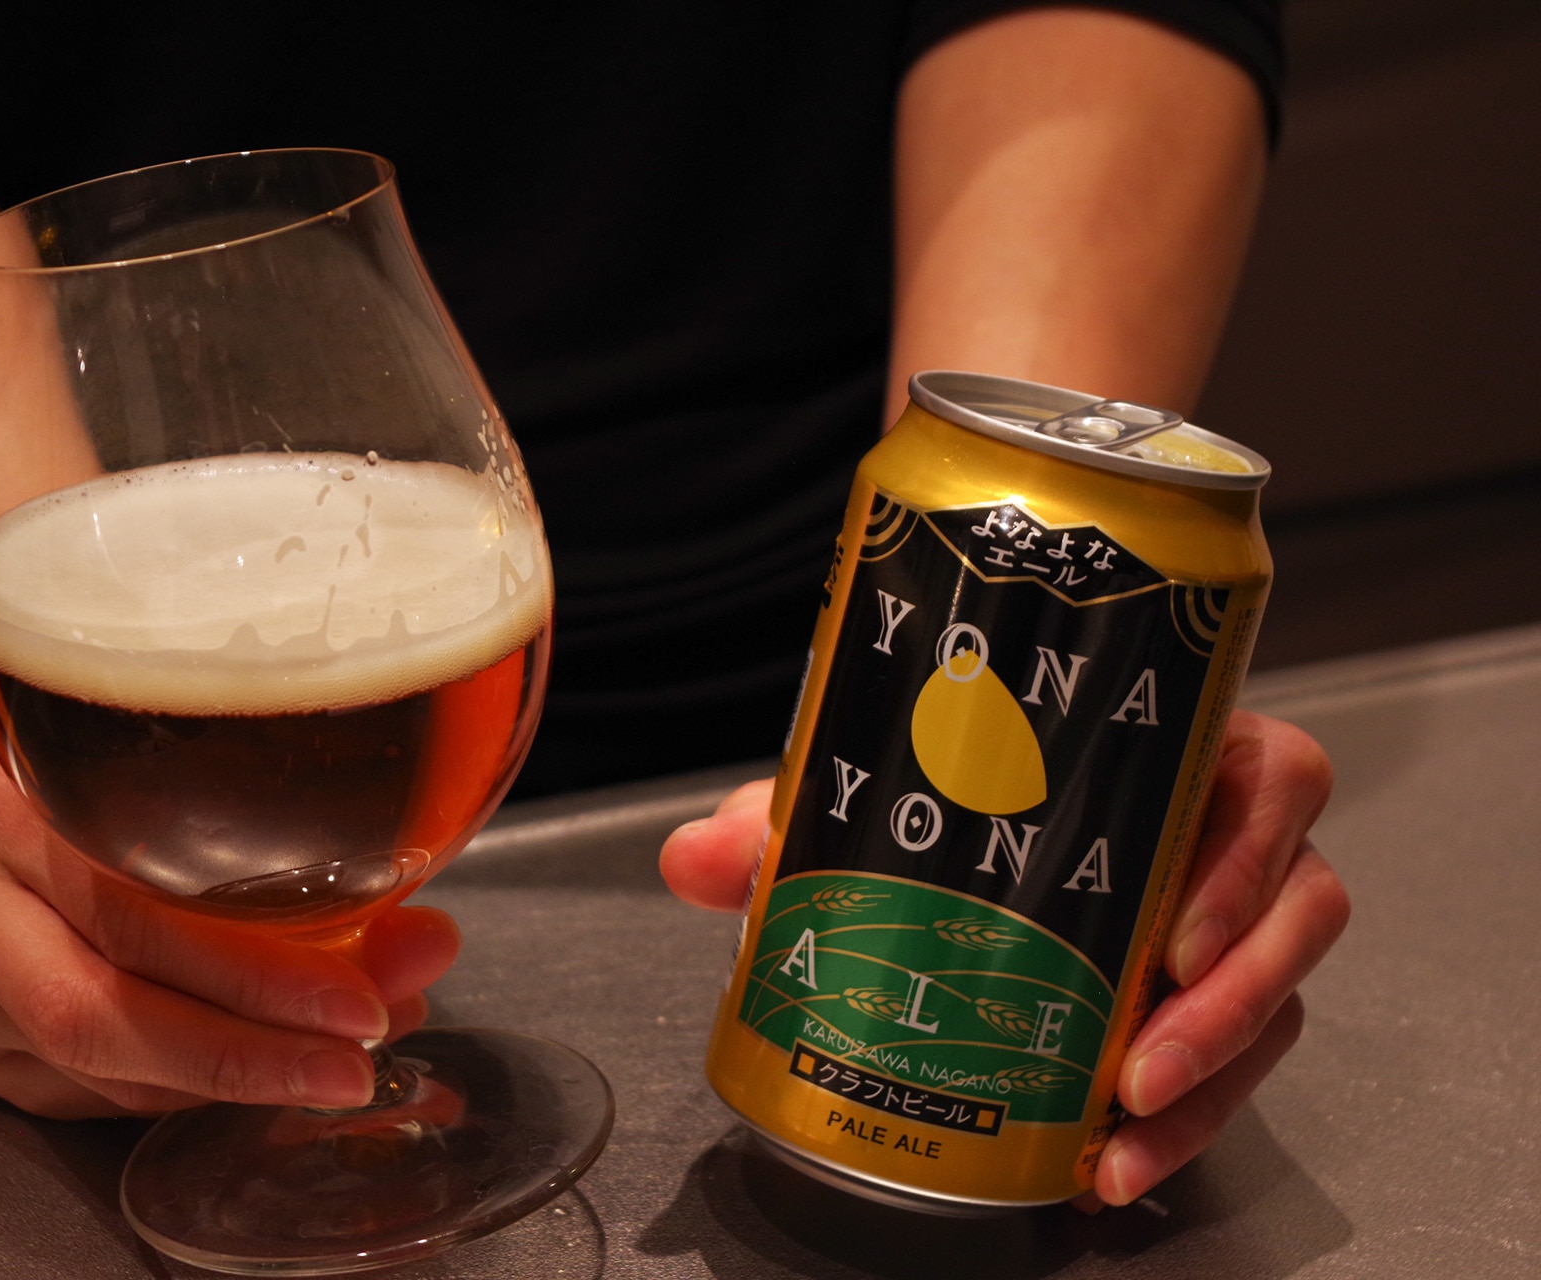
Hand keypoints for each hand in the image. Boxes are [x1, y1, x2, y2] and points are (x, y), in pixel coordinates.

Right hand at [0, 749, 459, 1118]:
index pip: (129, 905)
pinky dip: (178, 1087)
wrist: (37, 777)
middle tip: (349, 1064)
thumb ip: (327, 876)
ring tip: (325, 1064)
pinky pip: (81, 1090)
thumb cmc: (147, 778)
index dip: (254, 973)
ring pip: (90, 1060)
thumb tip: (428, 947)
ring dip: (222, 1075)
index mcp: (14, 788)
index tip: (360, 1005)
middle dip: (243, 1051)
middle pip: (97, 1005)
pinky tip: (249, 1066)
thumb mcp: (225, 801)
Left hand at [658, 709, 1347, 1207]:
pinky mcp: (1211, 1011)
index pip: (1272, 778)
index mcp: (1167, 761)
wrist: (943, 867)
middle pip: (1300, 908)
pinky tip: (1114, 1167)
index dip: (1250, 853)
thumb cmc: (939, 810)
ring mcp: (1228, 932)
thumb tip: (697, 858)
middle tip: (1140, 1063)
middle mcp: (1222, 843)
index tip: (1174, 936)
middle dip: (1233, 1001)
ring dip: (1215, 1079)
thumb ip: (775, 826)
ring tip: (1124, 1132)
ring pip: (1278, 1003)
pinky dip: (1184, 1127)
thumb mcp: (860, 810)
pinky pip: (1236, 1072)